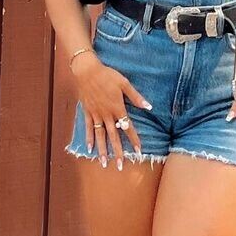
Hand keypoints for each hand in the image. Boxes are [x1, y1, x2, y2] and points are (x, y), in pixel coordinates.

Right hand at [71, 52, 151, 168]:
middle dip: (117, 152)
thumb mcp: (124, 83)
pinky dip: (89, 138)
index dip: (134, 139)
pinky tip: (90, 149)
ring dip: (102, 150)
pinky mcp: (87, 112)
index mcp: (117, 108)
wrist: (87, 70)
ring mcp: (95, 114)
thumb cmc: (107, 75)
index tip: (139, 151)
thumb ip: (136, 97)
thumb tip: (149, 106)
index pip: (127, 127)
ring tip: (104, 163)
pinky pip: (88, 127)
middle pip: (113, 136)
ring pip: (100, 135)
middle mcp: (106, 114)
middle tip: (120, 166)